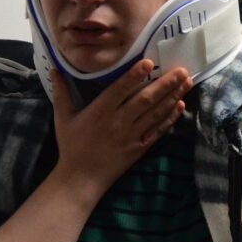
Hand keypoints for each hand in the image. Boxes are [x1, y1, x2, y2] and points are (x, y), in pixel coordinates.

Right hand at [48, 60, 192, 199]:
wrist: (81, 178)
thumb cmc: (71, 145)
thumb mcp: (63, 117)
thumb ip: (61, 92)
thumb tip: (54, 69)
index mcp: (100, 110)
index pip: (121, 89)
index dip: (135, 75)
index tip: (150, 63)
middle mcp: (118, 121)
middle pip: (146, 99)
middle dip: (165, 83)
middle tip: (182, 69)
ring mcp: (131, 135)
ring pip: (156, 113)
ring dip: (173, 96)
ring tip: (187, 82)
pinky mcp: (139, 147)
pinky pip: (158, 130)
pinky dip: (170, 118)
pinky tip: (180, 106)